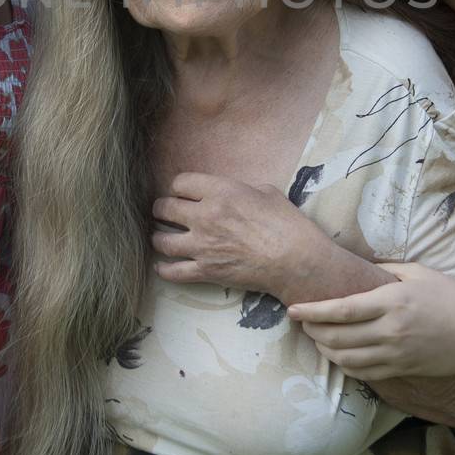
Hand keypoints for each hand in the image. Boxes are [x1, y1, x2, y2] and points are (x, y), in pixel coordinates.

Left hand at [151, 172, 333, 298]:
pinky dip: (164, 270)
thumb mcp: (266, 192)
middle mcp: (205, 216)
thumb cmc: (287, 223)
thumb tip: (230, 194)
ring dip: (158, 237)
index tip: (183, 193)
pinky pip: (172, 272)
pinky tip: (162, 266)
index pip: (180, 182)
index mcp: (220, 192)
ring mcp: (202, 246)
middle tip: (165, 212)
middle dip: (163, 209)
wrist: (296, 260)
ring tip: (161, 237)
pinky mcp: (206, 271)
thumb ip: (240, 190)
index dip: (180, 187)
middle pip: (164, 208)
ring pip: (161, 240)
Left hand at [288, 261, 454, 379]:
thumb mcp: (419, 272)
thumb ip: (386, 269)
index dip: (312, 311)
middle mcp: (390, 330)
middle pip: (337, 337)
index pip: (341, 310)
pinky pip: (364, 374)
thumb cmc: (451, 297)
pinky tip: (340, 356)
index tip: (293, 309)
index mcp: (392, 301)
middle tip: (303, 323)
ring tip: (318, 339)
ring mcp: (395, 354)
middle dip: (313, 331)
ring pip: (347, 359)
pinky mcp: (401, 370)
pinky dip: (345, 366)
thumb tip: (358, 265)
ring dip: (326, 350)